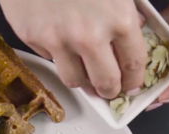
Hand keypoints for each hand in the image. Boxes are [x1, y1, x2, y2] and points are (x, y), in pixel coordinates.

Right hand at [0, 0, 146, 98]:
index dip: (134, 80)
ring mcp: (58, 40)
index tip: (132, 84)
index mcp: (119, 19)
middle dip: (110, 89)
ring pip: (75, 80)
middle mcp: (89, 36)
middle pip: (106, 83)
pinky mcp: (33, 38)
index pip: (134, 65)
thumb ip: (129, 8)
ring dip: (83, 81)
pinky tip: (61, 42)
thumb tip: (134, 31)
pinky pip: (50, 59)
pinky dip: (58, 56)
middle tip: (110, 88)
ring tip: (86, 74)